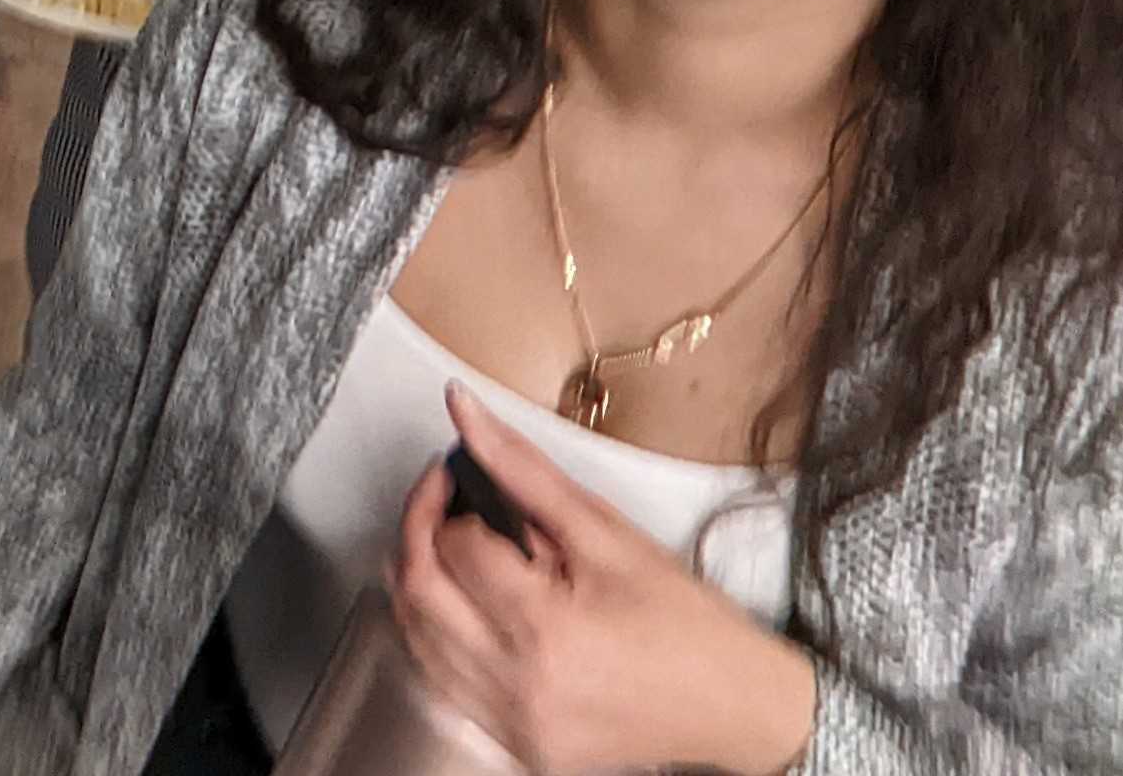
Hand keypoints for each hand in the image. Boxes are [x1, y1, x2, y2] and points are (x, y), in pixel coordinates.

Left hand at [389, 385, 816, 775]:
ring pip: (416, 639)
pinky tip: (464, 604)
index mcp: (547, 628)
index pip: (453, 546)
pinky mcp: (519, 748)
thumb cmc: (685, 620)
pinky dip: (437, 634)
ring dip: (418, 580)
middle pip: (417, 593)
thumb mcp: (606, 531)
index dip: (441, 496)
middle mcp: (520, 685)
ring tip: (450, 544)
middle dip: (414, 529)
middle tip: (437, 497)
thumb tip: (461, 408)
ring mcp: (515, 725)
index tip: (454, 471)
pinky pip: (443, 682)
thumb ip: (522, 468)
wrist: (738, 706)